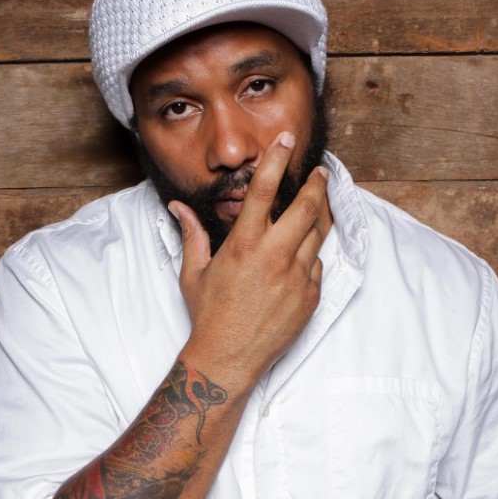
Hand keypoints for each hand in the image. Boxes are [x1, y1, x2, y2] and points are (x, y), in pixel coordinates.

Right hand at [169, 132, 331, 391]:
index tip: (285, 140)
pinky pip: (316, 267)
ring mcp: (297, 277)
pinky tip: (297, 260)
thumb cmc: (208, 315)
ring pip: (316, 236)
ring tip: (317, 207)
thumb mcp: (193, 272)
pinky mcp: (310, 297)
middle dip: (316, 185)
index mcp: (244, 245)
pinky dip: (308, 259)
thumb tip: (177, 208)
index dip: (276, 160)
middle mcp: (274, 256)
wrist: (228, 358)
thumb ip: (191, 234)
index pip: (263, 190)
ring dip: (317, 219)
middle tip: (320, 173)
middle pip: (307, 208)